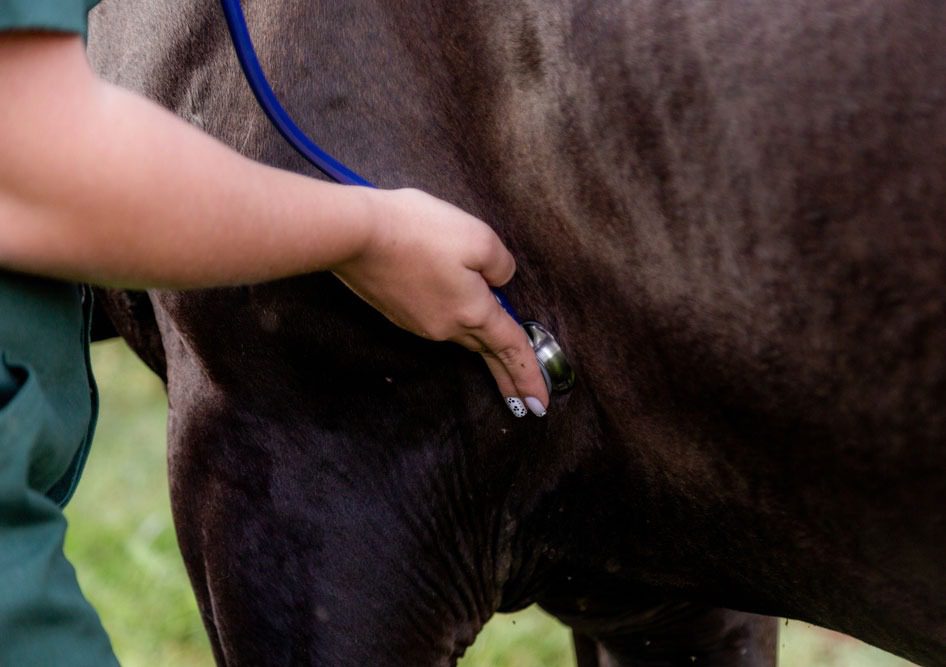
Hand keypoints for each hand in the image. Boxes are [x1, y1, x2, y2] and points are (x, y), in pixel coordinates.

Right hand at [332, 188, 548, 416]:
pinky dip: (453, 319)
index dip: (530, 375)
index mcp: (474, 312)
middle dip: (508, 375)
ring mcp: (419, 322)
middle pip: (486, 351)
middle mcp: (447, 326)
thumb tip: (499, 280)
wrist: (354, 235)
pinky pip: (438, 320)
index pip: (512, 349)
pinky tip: (454, 305)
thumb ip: (500, 264)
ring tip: (497, 349)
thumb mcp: (478, 237)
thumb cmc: (418, 231)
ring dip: (481, 343)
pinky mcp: (399, 312)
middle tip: (527, 402)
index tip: (542, 404)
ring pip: (461, 333)